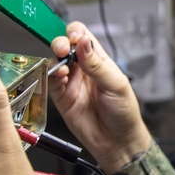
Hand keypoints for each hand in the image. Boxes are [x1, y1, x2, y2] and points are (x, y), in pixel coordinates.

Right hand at [49, 22, 151, 173]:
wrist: (117, 141)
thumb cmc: (124, 112)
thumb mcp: (116, 84)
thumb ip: (97, 64)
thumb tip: (84, 42)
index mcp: (99, 60)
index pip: (83, 37)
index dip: (76, 33)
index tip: (75, 37)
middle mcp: (83, 69)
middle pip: (65, 46)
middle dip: (61, 42)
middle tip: (64, 48)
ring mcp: (71, 82)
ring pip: (55, 61)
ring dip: (56, 59)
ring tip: (64, 68)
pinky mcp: (62, 97)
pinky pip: (51, 81)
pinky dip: (52, 76)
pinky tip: (61, 78)